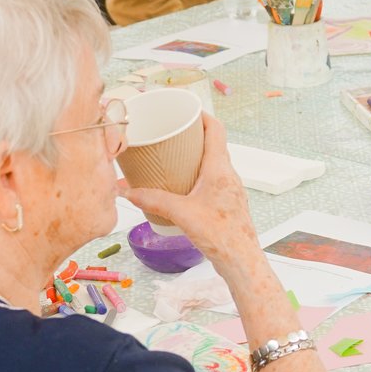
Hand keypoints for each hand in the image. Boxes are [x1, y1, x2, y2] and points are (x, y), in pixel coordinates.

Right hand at [123, 114, 259, 266]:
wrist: (242, 261)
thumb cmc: (220, 235)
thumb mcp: (181, 214)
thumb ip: (154, 200)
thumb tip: (128, 191)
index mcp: (220, 169)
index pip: (216, 130)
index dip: (202, 116)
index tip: (186, 110)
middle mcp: (228, 175)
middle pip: (214, 145)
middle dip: (194, 136)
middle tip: (173, 134)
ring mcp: (230, 190)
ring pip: (214, 164)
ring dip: (197, 157)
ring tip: (174, 158)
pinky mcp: (228, 205)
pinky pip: (213, 181)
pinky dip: (199, 176)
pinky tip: (184, 187)